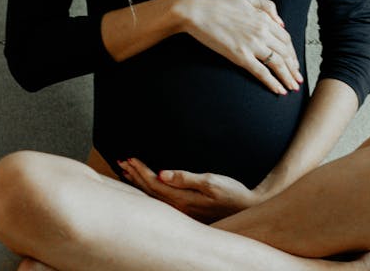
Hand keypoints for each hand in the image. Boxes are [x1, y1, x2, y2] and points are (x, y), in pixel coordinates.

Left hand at [117, 157, 262, 222]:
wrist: (247, 209)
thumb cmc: (232, 193)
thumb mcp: (211, 181)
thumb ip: (185, 178)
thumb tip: (161, 174)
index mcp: (182, 199)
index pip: (153, 183)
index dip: (140, 170)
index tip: (129, 158)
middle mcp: (179, 208)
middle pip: (149, 191)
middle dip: (134, 175)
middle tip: (121, 161)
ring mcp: (182, 212)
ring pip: (153, 197)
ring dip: (139, 183)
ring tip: (127, 171)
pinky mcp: (187, 211)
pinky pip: (160, 200)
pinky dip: (149, 190)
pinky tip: (147, 185)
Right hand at [177, 0, 301, 94]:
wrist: (197, 11)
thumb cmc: (219, 3)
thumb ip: (267, 6)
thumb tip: (281, 22)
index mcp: (264, 19)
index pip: (286, 39)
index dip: (292, 52)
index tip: (294, 62)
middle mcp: (262, 32)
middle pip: (285, 53)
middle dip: (293, 68)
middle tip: (297, 79)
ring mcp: (252, 45)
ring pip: (277, 64)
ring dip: (287, 77)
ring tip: (292, 87)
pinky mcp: (240, 56)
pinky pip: (261, 72)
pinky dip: (272, 82)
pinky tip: (279, 90)